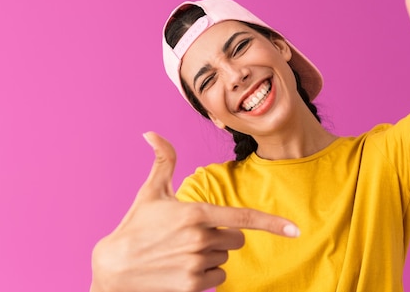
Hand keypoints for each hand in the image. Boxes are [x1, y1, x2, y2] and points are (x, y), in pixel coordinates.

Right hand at [90, 132, 298, 291]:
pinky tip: (183, 267)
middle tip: (193, 234)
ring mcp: (197, 265)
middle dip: (223, 234)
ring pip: (226, 258)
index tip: (295, 230)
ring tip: (183, 251)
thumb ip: (163, 160)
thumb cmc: (135, 226)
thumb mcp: (150, 192)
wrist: (114, 268)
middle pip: (236, 238)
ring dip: (213, 254)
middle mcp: (200, 239)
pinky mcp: (192, 286)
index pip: (243, 218)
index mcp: (196, 214)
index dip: (272, 223)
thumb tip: (151, 132)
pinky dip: (207, 274)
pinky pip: (218, 277)